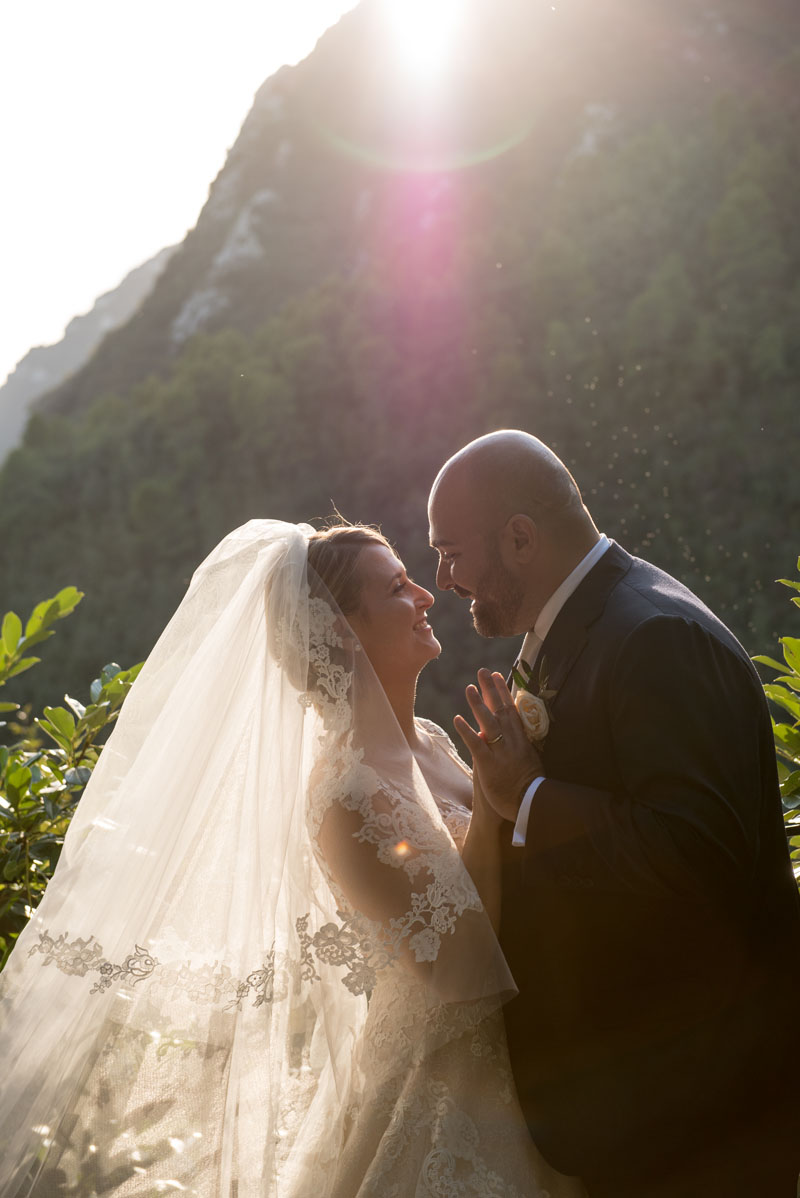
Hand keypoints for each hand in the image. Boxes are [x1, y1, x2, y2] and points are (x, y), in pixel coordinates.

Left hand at [454, 669, 543, 822]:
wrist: (531, 806)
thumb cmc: (530, 788)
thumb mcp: (529, 762)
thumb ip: (516, 746)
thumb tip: (499, 734)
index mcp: (523, 740)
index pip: (512, 710)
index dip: (504, 692)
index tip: (498, 676)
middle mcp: (513, 742)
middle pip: (501, 710)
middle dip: (491, 689)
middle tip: (483, 671)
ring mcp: (501, 753)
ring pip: (489, 723)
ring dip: (479, 704)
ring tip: (469, 688)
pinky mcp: (489, 766)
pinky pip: (477, 745)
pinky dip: (467, 731)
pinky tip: (457, 719)